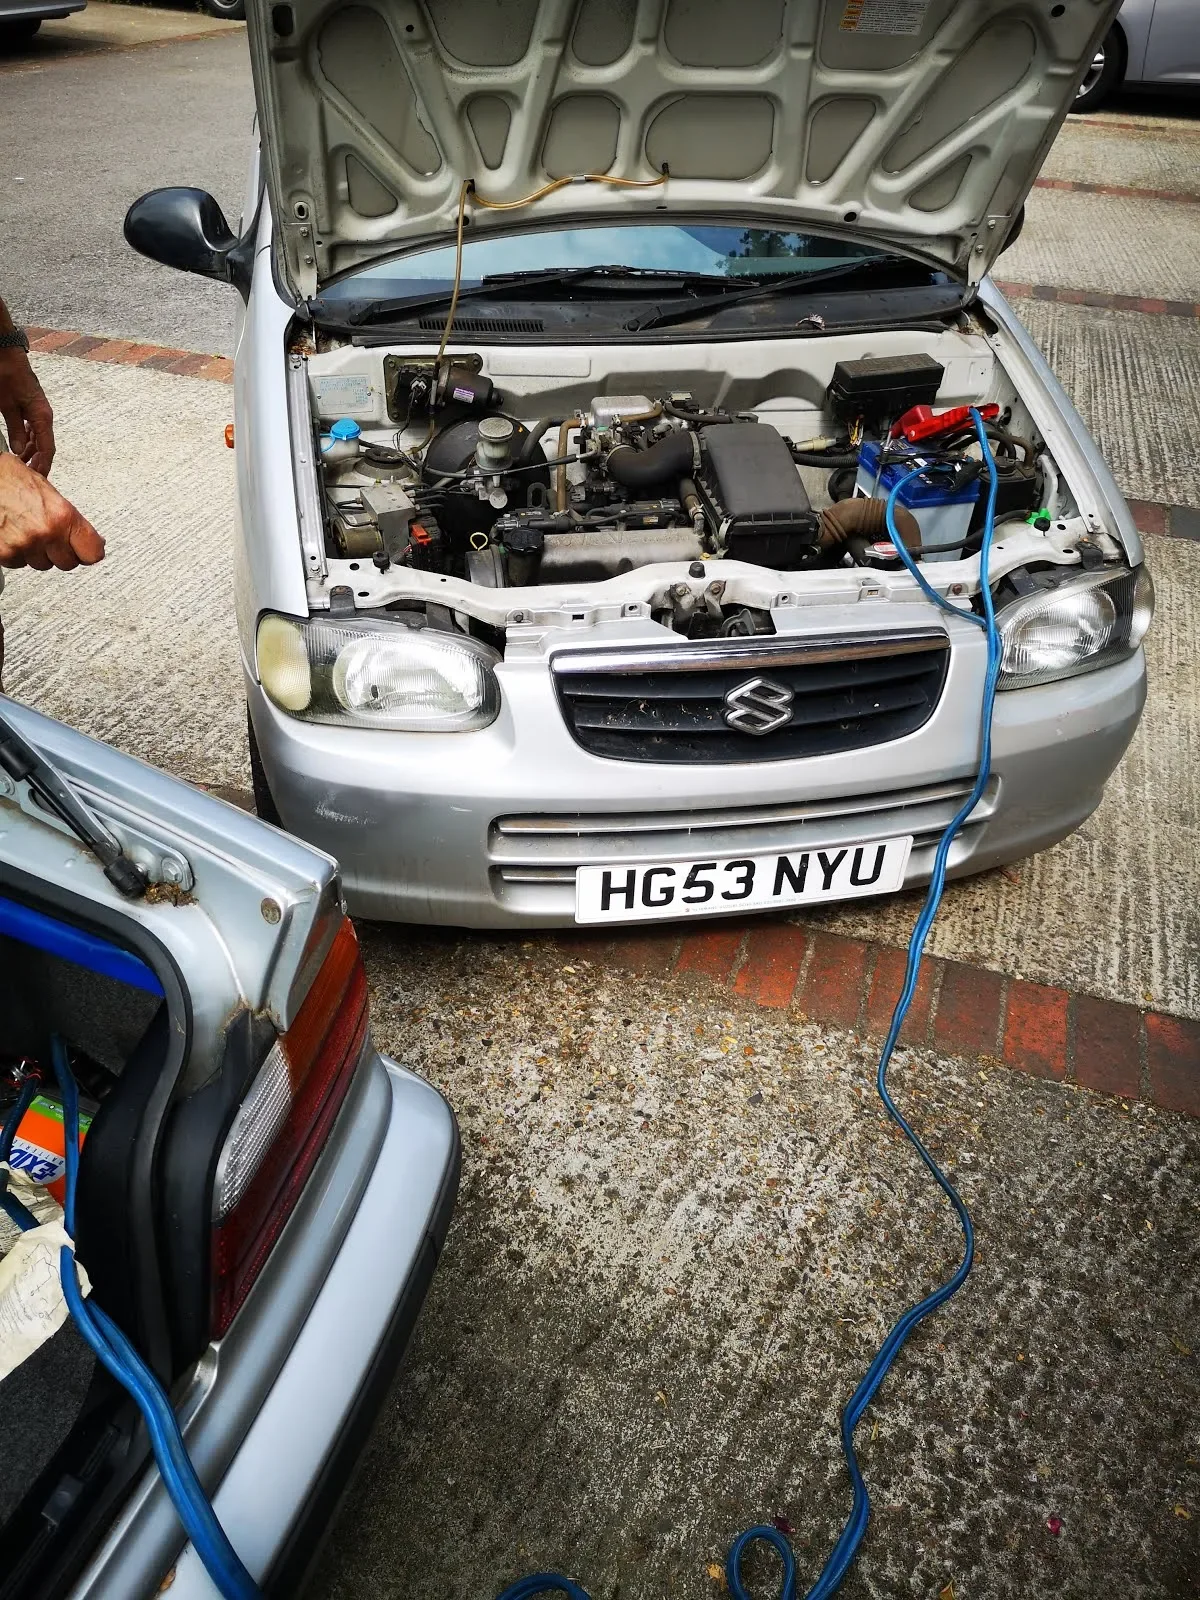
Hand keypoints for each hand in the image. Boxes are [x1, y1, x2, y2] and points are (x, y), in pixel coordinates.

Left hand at [0, 347, 54, 475]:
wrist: (5, 352)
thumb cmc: (6, 374)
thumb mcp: (7, 405)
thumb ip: (15, 429)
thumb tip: (20, 450)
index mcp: (42, 416)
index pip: (47, 448)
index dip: (43, 465)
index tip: (39, 478)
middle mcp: (44, 415)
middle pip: (45, 445)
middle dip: (38, 461)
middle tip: (28, 475)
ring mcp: (38, 410)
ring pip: (39, 437)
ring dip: (32, 451)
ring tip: (21, 462)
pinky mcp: (31, 405)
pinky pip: (34, 428)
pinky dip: (28, 439)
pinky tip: (20, 444)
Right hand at [0, 452, 102, 570]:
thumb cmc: (9, 478)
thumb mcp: (47, 491)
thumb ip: (69, 518)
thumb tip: (90, 538)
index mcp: (62, 515)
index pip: (92, 552)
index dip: (89, 552)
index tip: (86, 550)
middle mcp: (45, 532)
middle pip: (68, 563)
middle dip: (61, 552)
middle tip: (50, 537)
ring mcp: (24, 545)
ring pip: (42, 564)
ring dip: (37, 553)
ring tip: (26, 530)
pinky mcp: (4, 553)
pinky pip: (19, 563)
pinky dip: (16, 553)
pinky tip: (12, 534)